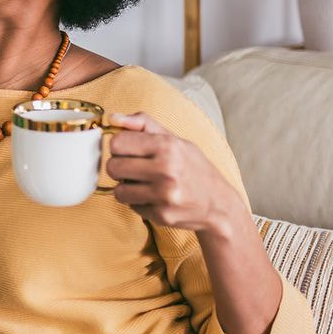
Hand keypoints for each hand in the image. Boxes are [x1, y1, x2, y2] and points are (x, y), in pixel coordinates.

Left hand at [103, 112, 239, 233]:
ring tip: (144, 184)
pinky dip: (138, 202)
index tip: (128, 151)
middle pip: (113, 167)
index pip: (116, 143)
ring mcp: (164, 195)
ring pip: (118, 190)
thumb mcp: (175, 139)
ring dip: (127, 188)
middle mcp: (166, 170)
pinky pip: (131, 206)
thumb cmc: (194, 168)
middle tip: (135, 169)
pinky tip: (155, 198)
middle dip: (120, 168)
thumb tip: (113, 118)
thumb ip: (143, 124)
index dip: (119, 147)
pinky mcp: (161, 215)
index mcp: (168, 146)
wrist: (220, 204)